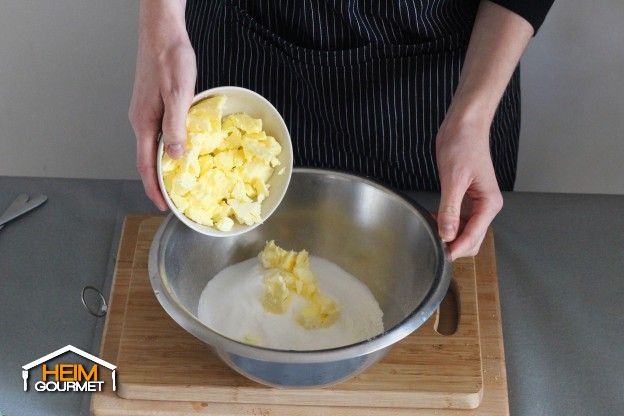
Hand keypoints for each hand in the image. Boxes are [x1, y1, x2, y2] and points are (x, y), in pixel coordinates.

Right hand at [128, 0, 195, 209]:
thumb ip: (176, 127)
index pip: (145, 164)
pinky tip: (179, 149)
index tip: (162, 205)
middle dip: (158, 182)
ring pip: (152, 147)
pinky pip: (158, 134)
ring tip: (176, 181)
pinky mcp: (153, 104)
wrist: (162, 31)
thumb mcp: (178, 95)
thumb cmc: (169, 58)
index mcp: (144, 121)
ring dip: (163, 166)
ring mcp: (145, 111)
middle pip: (146, 159)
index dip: (154, 187)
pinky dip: (167, 148)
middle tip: (172, 198)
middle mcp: (141, 119)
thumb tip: (174, 156)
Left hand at [435, 116, 502, 259]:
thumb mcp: (453, 179)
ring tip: (431, 232)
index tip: (440, 255)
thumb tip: (447, 235)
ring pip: (466, 232)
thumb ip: (450, 209)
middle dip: (455, 246)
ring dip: (451, 236)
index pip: (474, 237)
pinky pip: (460, 220)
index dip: (456, 249)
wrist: (464, 125)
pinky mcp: (467, 198)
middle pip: (473, 239)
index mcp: (489, 203)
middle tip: (432, 245)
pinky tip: (434, 221)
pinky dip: (448, 225)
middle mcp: (487, 206)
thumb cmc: (463, 144)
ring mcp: (478, 203)